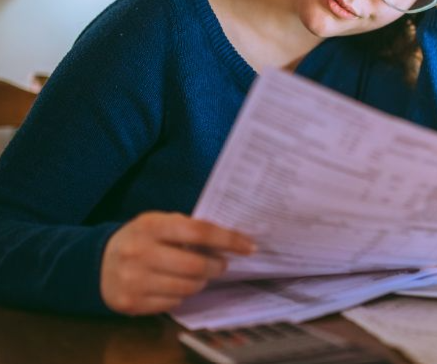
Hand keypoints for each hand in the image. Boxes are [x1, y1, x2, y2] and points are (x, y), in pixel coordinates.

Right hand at [100, 211, 254, 314]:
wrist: (99, 262)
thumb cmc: (141, 239)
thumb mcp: (160, 223)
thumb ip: (189, 228)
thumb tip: (230, 239)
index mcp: (150, 226)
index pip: (199, 232)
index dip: (228, 240)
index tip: (248, 246)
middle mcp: (139, 252)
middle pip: (195, 266)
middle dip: (216, 266)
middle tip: (221, 264)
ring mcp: (133, 280)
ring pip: (187, 288)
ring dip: (201, 281)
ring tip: (199, 273)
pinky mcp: (131, 303)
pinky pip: (173, 303)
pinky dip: (182, 295)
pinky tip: (176, 285)